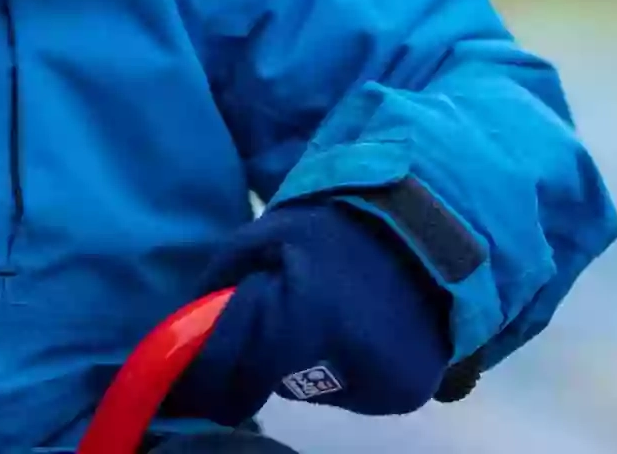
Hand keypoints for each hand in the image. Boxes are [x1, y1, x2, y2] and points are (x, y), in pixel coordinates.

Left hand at [168, 201, 453, 426]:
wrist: (434, 225)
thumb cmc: (342, 223)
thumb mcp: (269, 233)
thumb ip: (226, 277)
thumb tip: (194, 318)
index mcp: (302, 322)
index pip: (236, 368)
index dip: (206, 377)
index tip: (182, 389)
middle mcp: (344, 369)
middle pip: (277, 380)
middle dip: (263, 356)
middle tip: (275, 318)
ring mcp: (382, 388)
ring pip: (316, 389)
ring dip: (308, 362)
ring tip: (327, 314)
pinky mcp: (409, 394)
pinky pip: (355, 391)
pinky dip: (347, 368)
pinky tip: (358, 330)